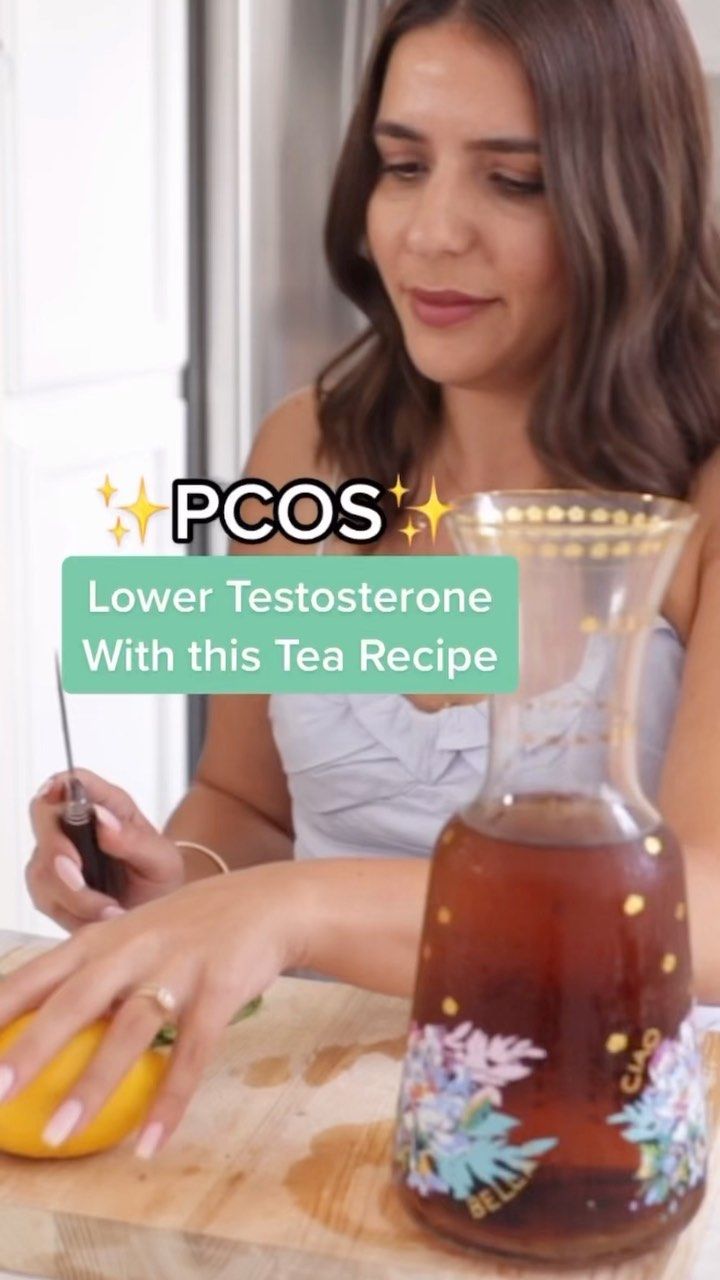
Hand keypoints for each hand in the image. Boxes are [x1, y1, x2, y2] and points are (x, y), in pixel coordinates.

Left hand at [0, 862, 305, 1155]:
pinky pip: (193, 1051)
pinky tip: (150, 1143)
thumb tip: (37, 1024)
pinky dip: (170, 1099)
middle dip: (30, 1047)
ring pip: (129, 1028)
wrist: (270, 901)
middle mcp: (135, 947)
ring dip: (93, 1084)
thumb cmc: (192, 926)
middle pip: (75, 999)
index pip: (39, 972)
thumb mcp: (135, 933)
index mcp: (105, 936)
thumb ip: (92, 971)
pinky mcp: (221, 988)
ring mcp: (179, 967)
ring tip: (58, 1135)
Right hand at [27, 769, 185, 930]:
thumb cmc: (160, 878)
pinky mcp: (51, 890)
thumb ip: (134, 840)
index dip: (60, 784)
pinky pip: (46, 898)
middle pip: (44, 819)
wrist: (157, 913)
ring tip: (111, 911)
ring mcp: (58, 858)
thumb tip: (102, 819)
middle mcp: (77, 827)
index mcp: (109, 806)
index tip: (55, 796)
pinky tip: (101, 918)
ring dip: (73, 895)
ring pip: (42, 867)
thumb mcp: (162, 860)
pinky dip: (73, 913)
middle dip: (57, 850)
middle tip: (79, 878)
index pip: (76, 781)